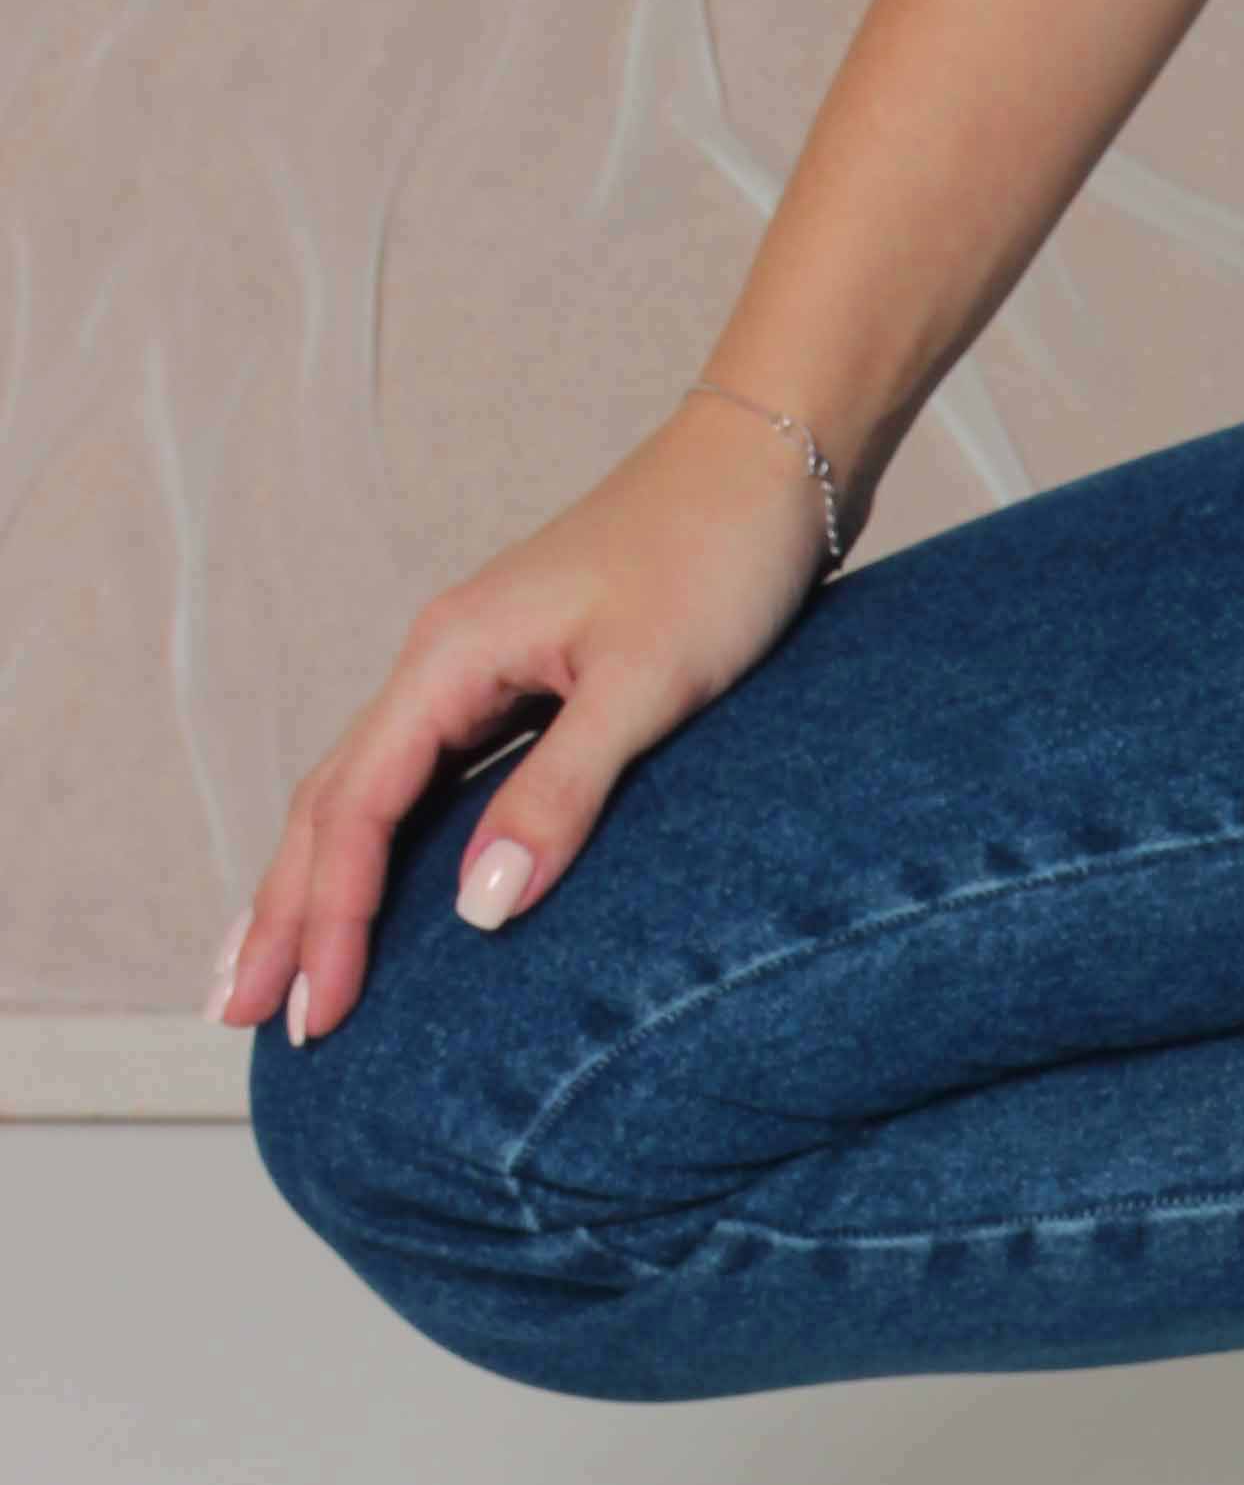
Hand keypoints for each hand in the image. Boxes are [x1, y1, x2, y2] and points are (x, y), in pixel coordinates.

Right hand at [217, 393, 843, 1045]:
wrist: (766, 469)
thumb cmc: (717, 563)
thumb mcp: (649, 686)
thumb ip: (563, 793)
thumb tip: (476, 909)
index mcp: (451, 659)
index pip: (356, 809)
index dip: (330, 918)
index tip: (316, 1015)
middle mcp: (441, 663)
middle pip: (330, 802)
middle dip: (282, 911)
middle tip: (236, 1013)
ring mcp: (476, 672)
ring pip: (366, 792)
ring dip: (315, 881)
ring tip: (274, 966)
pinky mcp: (522, 684)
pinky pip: (423, 781)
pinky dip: (384, 846)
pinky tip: (380, 892)